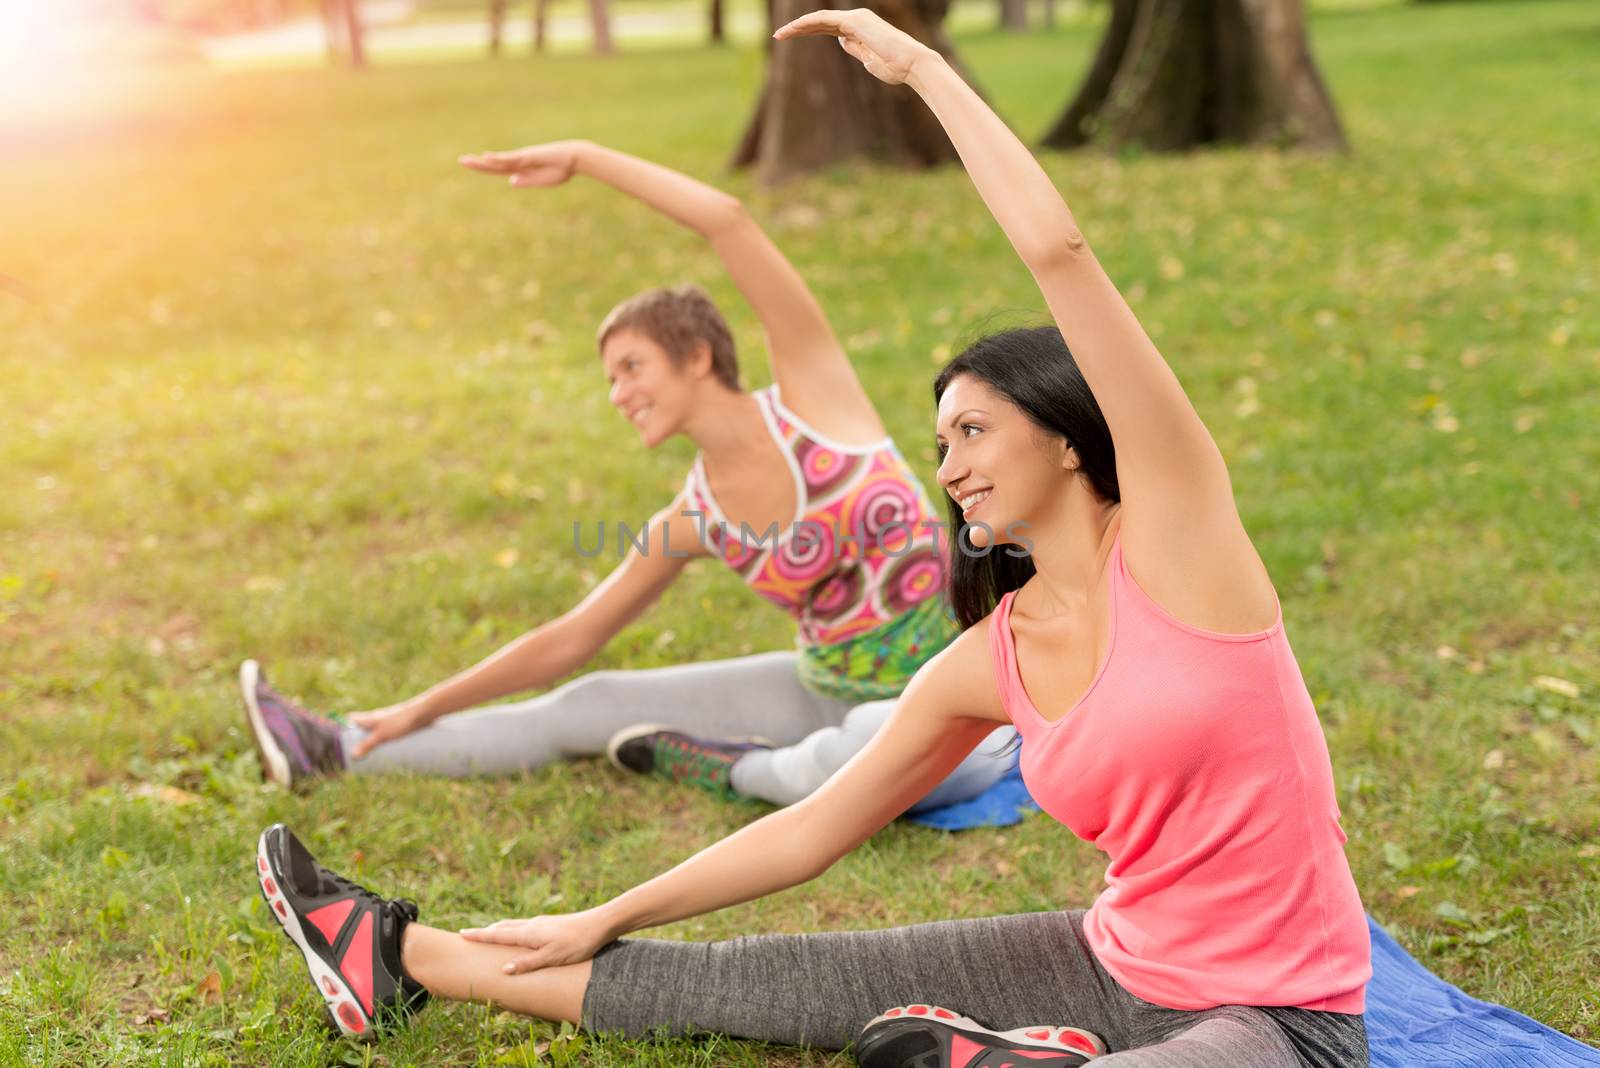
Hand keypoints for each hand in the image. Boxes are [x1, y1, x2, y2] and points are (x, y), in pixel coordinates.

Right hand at [347, 699, 431, 758]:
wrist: (423, 712)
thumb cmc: (401, 722)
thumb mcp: (382, 735)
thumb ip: (367, 745)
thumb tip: (353, 756)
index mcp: (367, 719)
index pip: (349, 719)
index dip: (341, 726)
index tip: (335, 739)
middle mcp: (374, 719)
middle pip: (360, 727)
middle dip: (355, 739)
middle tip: (352, 755)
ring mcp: (385, 722)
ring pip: (372, 731)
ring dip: (368, 742)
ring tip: (366, 757)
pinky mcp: (396, 726)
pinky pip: (384, 734)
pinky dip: (380, 742)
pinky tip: (384, 751)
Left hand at [458, 139, 588, 187]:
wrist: (574, 158)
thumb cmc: (562, 169)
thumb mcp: (542, 180)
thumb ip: (527, 181)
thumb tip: (510, 182)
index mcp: (522, 169)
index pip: (499, 169)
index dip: (485, 168)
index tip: (473, 165)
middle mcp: (519, 162)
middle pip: (494, 164)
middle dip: (478, 164)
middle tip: (461, 161)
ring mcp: (523, 158)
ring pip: (498, 161)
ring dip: (482, 162)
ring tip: (466, 161)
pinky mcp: (528, 156)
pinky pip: (510, 159)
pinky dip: (498, 159)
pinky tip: (486, 157)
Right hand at [459, 908, 614, 974]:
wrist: (601, 924)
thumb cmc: (578, 944)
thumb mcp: (553, 958)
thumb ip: (529, 963)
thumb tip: (504, 970)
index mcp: (530, 933)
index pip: (499, 935)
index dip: (480, 936)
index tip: (462, 935)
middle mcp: (533, 925)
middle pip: (503, 928)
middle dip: (485, 932)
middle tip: (468, 934)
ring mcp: (542, 923)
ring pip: (514, 925)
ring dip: (499, 929)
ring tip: (489, 933)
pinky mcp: (551, 924)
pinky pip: (525, 926)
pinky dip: (513, 929)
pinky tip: (519, 932)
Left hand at [772, 8, 933, 85]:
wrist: (912, 66)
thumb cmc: (896, 68)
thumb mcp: (870, 61)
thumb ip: (856, 49)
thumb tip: (841, 42)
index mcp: (860, 29)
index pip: (827, 28)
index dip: (808, 32)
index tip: (791, 40)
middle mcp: (857, 19)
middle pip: (821, 22)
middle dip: (798, 28)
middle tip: (778, 36)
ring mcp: (856, 18)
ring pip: (820, 18)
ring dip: (798, 26)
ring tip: (779, 35)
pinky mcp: (855, 21)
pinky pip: (825, 19)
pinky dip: (807, 23)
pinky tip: (793, 29)